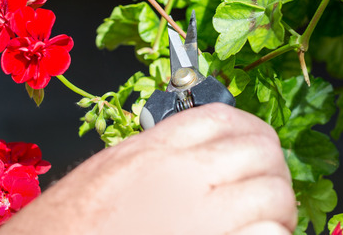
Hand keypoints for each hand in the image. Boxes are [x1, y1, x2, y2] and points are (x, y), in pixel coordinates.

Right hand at [0, 104, 296, 234]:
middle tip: (268, 190)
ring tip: (267, 223)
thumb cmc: (65, 226)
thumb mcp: (108, 173)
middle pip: (259, 149)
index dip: (251, 130)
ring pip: (272, 192)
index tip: (257, 145)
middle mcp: (182, 176)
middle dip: (272, 168)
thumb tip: (196, 156)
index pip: (223, 118)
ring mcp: (202, 217)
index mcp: (153, 150)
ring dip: (277, 207)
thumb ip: (155, 158)